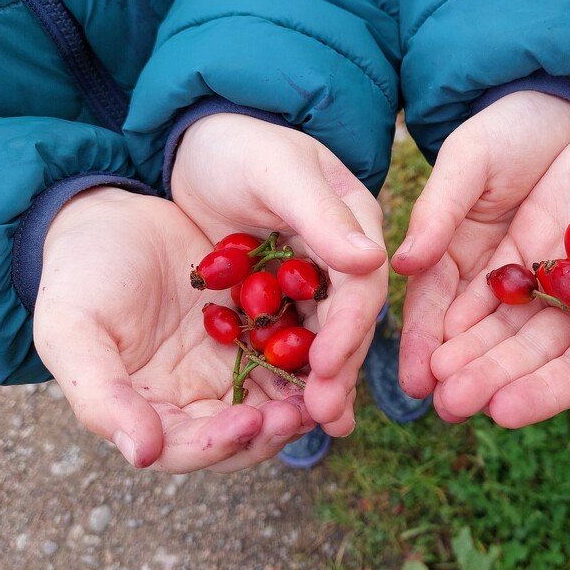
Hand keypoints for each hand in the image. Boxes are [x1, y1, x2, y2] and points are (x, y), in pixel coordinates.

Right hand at [34, 188, 314, 472]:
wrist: (107, 217)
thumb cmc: (77, 277)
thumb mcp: (73, 332)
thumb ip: (102, 397)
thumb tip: (143, 456)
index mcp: (147, 411)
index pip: (187, 448)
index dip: (219, 445)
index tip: (249, 423)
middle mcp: (192, 398)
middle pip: (242, 434)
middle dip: (273, 428)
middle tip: (304, 411)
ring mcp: (225, 364)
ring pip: (272, 398)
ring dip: (300, 399)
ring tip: (326, 384)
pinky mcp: (253, 328)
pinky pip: (286, 350)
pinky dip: (308, 355)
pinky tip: (330, 343)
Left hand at [171, 114, 388, 432]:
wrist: (196, 143)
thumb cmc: (240, 144)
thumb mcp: (277, 170)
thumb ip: (321, 215)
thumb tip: (373, 261)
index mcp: (354, 224)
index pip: (360, 285)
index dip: (349, 327)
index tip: (328, 366)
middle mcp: (341, 259)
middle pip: (346, 322)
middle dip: (336, 369)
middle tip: (323, 415)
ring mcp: (310, 282)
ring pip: (320, 339)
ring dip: (318, 383)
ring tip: (314, 426)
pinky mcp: (278, 299)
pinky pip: (285, 341)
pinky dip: (284, 375)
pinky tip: (280, 412)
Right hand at [390, 92, 569, 403]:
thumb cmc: (512, 124)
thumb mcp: (469, 159)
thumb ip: (438, 210)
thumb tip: (400, 266)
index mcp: (452, 246)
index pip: (432, 303)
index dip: (422, 340)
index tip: (417, 379)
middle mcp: (489, 271)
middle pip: (475, 330)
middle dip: (466, 369)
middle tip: (456, 407)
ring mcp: (535, 275)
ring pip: (520, 331)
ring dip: (509, 370)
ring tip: (500, 407)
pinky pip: (569, 315)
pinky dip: (563, 345)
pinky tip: (557, 376)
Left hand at [429, 96, 569, 426]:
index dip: (540, 394)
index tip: (501, 411)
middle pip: (528, 354)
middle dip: (489, 377)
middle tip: (450, 402)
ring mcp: (553, 276)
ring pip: (504, 321)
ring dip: (469, 348)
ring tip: (432, 373)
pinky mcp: (529, 239)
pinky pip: (494, 277)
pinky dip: (467, 300)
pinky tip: (438, 321)